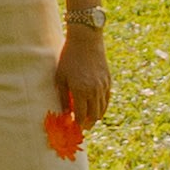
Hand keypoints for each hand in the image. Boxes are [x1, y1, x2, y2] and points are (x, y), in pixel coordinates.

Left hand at [55, 16, 110, 133]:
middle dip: (88, 123)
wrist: (86, 41)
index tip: (74, 127)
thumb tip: (66, 112)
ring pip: (102, 109)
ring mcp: (103, 86)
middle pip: (94, 115)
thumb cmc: (69, 58)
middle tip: (82, 126)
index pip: (81, 115)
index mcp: (80, 91)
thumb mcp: (61, 77)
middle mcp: (94, 91)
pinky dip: (102, 107)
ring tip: (89, 120)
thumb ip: (63, 97)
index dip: (78, 123)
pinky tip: (97, 109)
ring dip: (96, 117)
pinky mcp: (108, 81)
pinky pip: (107, 100)